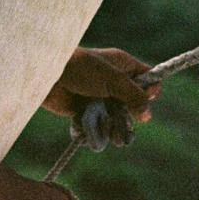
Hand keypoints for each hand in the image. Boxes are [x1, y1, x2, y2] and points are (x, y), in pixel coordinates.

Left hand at [42, 46, 161, 129]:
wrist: (48, 76)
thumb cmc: (81, 69)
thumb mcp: (112, 79)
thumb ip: (133, 95)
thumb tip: (147, 115)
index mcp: (122, 66)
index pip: (148, 79)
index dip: (150, 91)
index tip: (145, 100)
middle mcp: (114, 83)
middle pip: (134, 106)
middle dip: (129, 118)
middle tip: (121, 121)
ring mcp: (100, 98)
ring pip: (117, 121)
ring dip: (114, 130)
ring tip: (109, 134)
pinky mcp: (86, 112)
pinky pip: (99, 128)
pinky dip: (96, 132)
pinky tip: (90, 129)